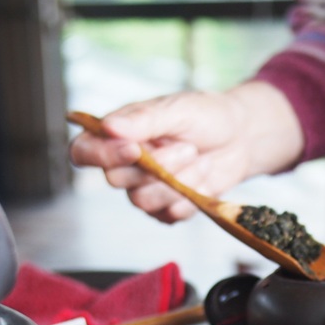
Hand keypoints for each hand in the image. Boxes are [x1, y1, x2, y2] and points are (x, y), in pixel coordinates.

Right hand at [68, 82, 303, 222]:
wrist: (241, 137)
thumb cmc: (206, 115)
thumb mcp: (178, 109)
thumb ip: (144, 119)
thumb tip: (109, 126)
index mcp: (118, 134)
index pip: (83, 152)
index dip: (102, 155)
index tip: (135, 149)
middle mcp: (125, 164)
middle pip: (116, 180)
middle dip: (158, 165)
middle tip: (188, 147)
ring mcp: (144, 189)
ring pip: (144, 201)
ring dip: (179, 181)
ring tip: (199, 158)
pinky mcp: (166, 209)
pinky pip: (169, 215)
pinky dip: (192, 197)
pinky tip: (204, 178)